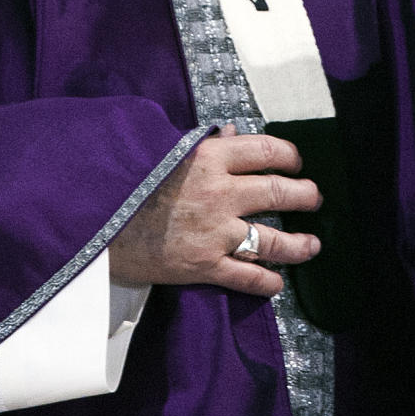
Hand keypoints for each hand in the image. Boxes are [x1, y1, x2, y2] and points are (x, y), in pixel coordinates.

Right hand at [109, 126, 321, 296]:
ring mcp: (215, 232)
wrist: (100, 223)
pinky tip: (277, 282)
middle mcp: (221, 193)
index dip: (290, 156)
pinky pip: (246, 277)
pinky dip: (266, 281)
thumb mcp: (170, 153)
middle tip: (314, 198)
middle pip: (279, 193)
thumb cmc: (133, 182)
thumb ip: (207, 145)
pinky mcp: (204, 265)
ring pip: (272, 240)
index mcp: (211, 158)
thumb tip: (234, 133)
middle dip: (305, 196)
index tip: (297, 162)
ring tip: (312, 245)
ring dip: (298, 244)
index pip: (267, 151)